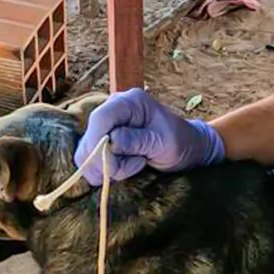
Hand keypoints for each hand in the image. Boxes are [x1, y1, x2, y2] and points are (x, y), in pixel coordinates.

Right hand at [75, 88, 225, 185]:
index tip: (110, 164)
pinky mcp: (103, 143)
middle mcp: (113, 111)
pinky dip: (106, 171)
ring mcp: (106, 128)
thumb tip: (112, 141)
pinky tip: (127, 167)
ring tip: (136, 164)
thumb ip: (137, 140)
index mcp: (129, 102)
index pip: (100, 118)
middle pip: (90, 138)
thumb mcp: (163, 141)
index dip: (98, 142)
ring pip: (87, 153)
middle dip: (106, 160)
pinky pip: (91, 161)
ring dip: (108, 168)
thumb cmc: (180, 141)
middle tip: (135, 165)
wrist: (187, 148)